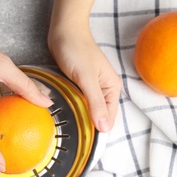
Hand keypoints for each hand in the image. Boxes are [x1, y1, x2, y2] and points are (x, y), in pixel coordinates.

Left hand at [49, 0, 121, 131]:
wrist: (64, 31)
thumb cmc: (76, 51)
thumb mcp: (87, 79)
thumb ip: (96, 103)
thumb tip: (105, 128)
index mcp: (112, 89)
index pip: (109, 118)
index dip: (99, 131)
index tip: (85, 144)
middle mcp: (104, 90)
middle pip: (99, 116)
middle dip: (88, 125)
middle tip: (73, 137)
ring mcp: (92, 88)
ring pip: (88, 110)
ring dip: (80, 117)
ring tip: (68, 129)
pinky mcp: (80, 85)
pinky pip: (79, 102)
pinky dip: (74, 108)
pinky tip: (65, 114)